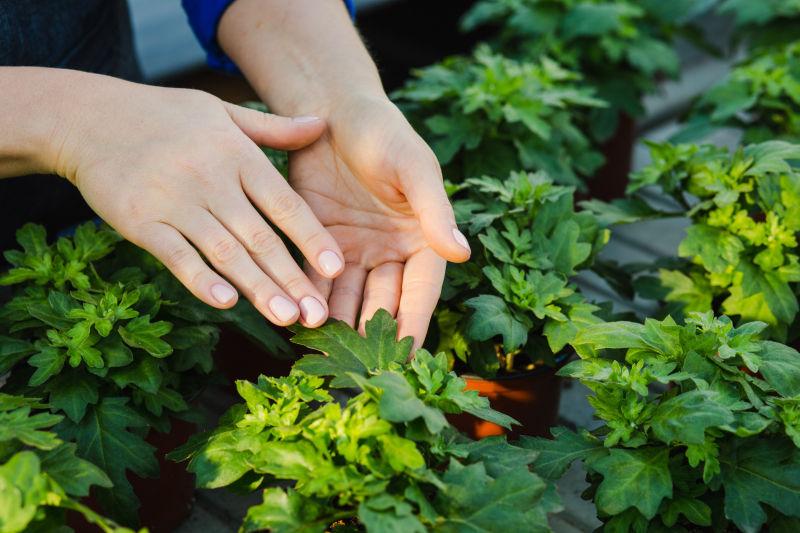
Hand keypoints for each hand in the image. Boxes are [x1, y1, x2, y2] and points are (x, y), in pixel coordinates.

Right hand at [50, 72, 345, 327]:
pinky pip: (175, 255)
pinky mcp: (140, 221)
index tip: (336, 269)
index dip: (311, 237)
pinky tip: (226, 303)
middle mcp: (210, 178)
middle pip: (259, 236)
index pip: (284, 203)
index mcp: (236, 154)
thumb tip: (323, 125)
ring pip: (224, 251)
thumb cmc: (166, 116)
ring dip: (257, 287)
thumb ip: (273, 127)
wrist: (88, 117)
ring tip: (285, 318)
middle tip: (317, 313)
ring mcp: (174, 201)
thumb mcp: (222, 112)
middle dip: (291, 277)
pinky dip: (200, 279)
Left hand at [290, 96, 470, 345]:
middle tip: (364, 367)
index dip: (415, 321)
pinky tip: (301, 320)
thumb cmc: (385, 133)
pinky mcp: (318, 243)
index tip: (409, 356)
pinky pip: (316, 277)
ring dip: (339, 323)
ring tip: (330, 353)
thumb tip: (462, 252)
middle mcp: (389, 251)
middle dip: (374, 333)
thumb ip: (434, 210)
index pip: (421, 288)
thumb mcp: (414, 167)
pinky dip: (310, 297)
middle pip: (384, 300)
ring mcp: (354, 250)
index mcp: (422, 237)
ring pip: (348, 296)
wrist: (332, 109)